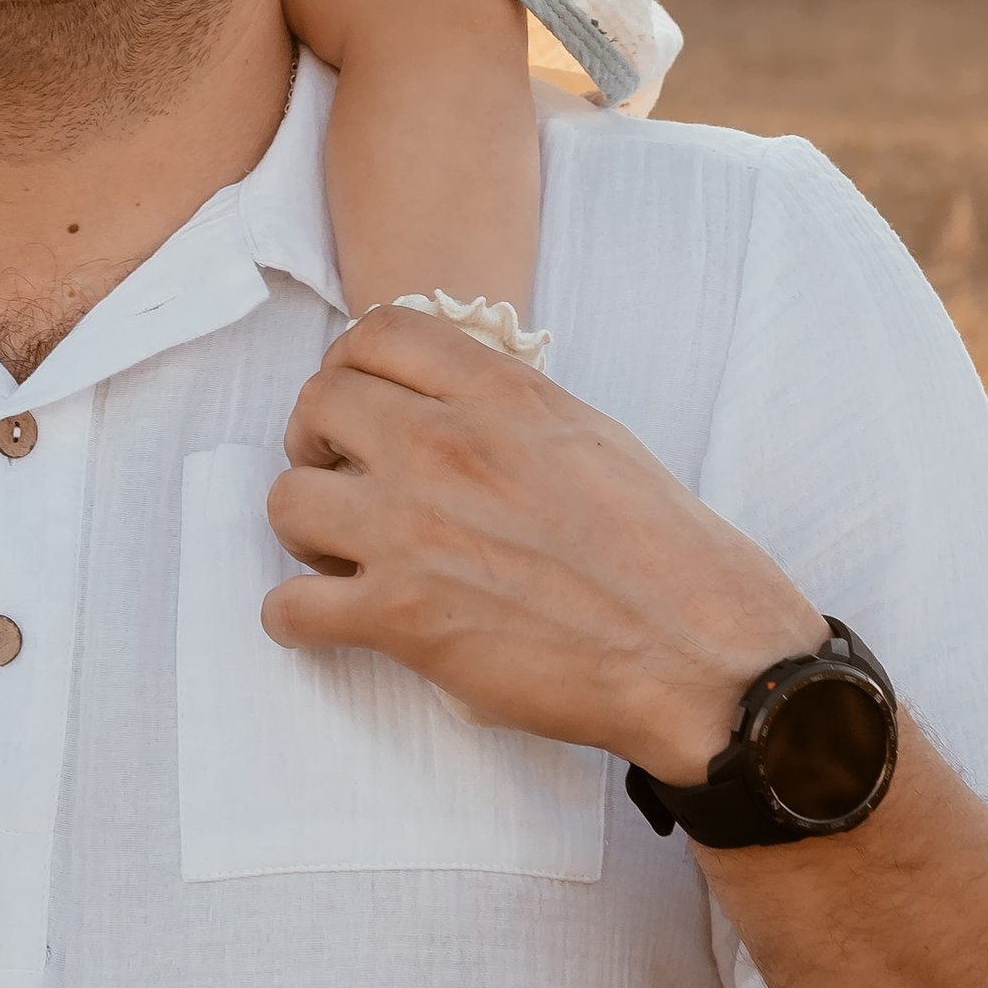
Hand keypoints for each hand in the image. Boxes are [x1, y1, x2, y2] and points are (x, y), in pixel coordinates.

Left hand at [264, 306, 821, 777]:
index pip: (373, 334)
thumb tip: (450, 401)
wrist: (700, 653)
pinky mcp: (399, 618)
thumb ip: (507, 407)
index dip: (350, 367)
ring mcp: (412, 530)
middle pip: (317, 406)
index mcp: (498, 393)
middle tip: (344, 480)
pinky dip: (295, 618)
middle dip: (317, 442)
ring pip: (286, 502)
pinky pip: (288, 607)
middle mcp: (442, 446)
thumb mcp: (590, 435)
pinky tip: (329, 621)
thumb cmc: (666, 552)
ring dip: (305, 530)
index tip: (361, 405)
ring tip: (343, 555)